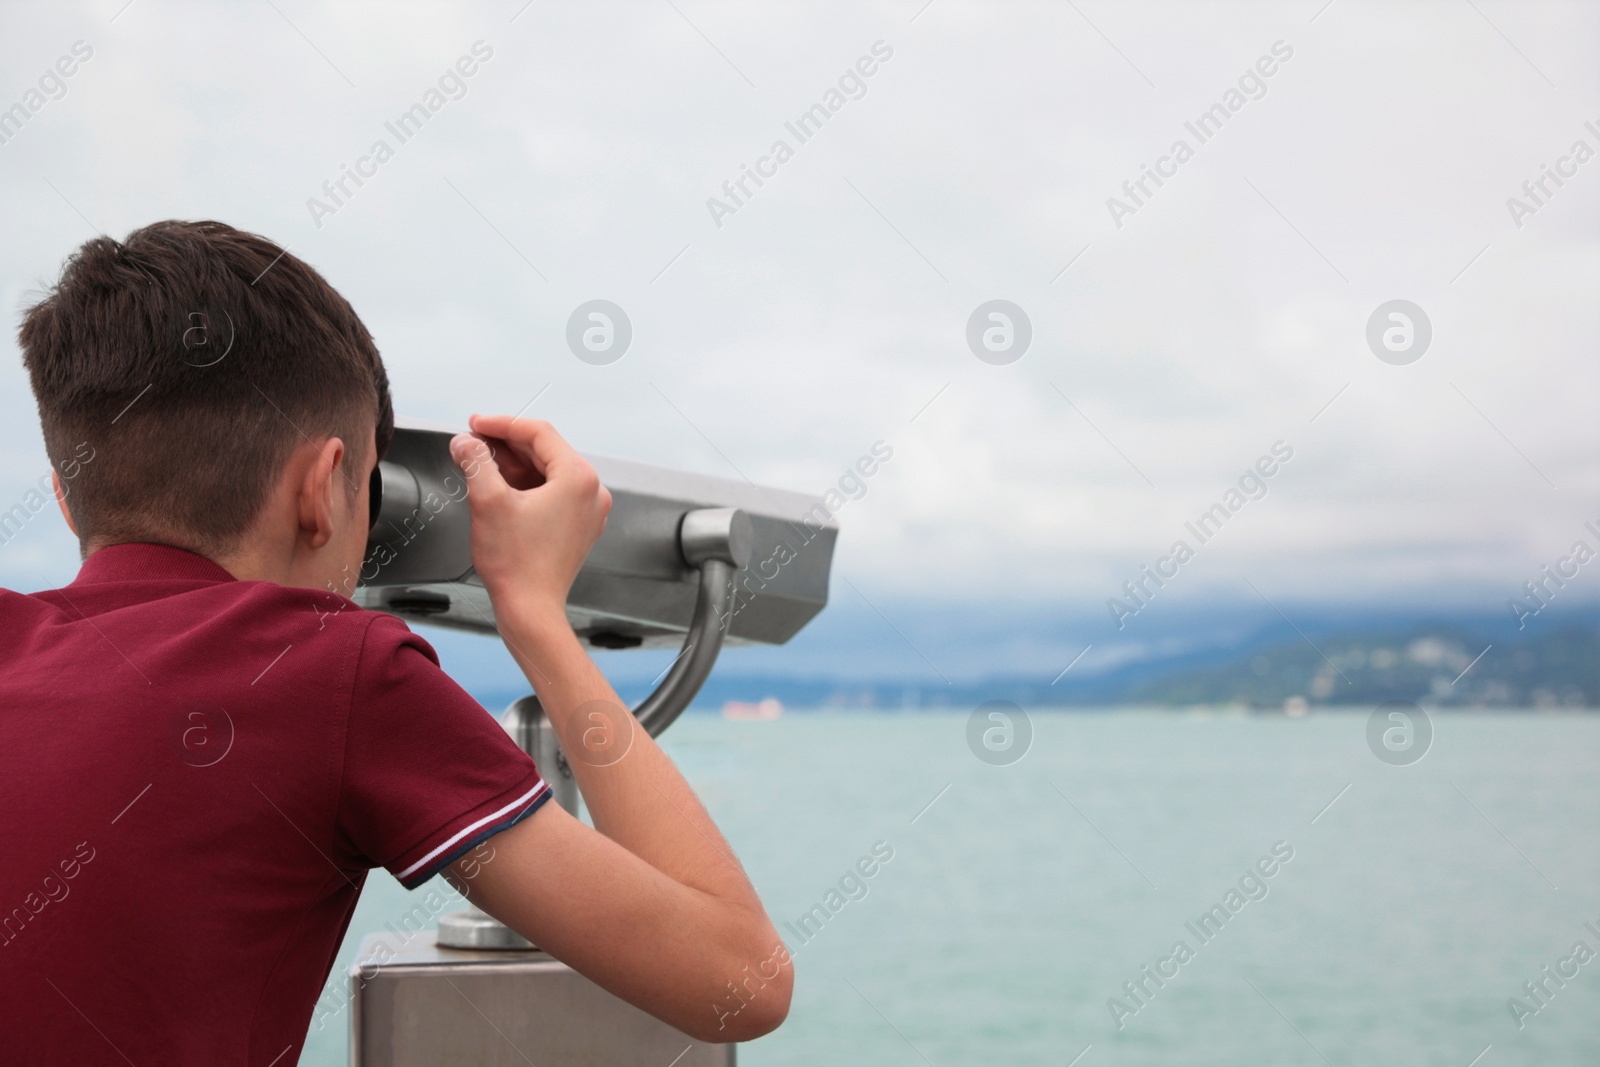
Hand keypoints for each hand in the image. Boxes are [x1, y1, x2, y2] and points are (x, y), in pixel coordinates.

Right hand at [450, 415, 610, 626]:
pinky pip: (552, 493)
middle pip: (545, 451)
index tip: (476, 424)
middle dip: (505, 445)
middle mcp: (591, 491)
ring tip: (480, 463)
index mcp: (578, 478)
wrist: (530, 609)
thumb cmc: (517, 565)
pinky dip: (526, 485)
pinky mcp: (578, 526)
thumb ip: (476, 462)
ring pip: (547, 472)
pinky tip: (499, 486)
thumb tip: (466, 442)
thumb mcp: (488, 501)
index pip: (538, 433)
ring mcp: (588, 510)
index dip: (502, 424)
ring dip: (514, 465)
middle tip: (472, 442)